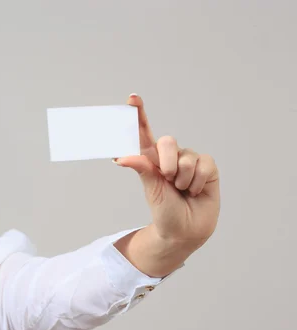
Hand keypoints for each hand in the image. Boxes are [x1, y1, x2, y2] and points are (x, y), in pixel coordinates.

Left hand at [114, 94, 219, 248]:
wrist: (185, 230)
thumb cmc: (165, 210)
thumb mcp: (151, 190)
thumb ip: (142, 169)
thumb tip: (122, 157)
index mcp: (151, 159)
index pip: (144, 133)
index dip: (139, 114)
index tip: (132, 98)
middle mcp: (171, 156)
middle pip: (168, 142)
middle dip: (166, 163)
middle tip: (168, 181)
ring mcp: (189, 160)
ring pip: (186, 158)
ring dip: (183, 179)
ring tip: (182, 191)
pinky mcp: (207, 167)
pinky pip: (203, 165)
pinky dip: (197, 182)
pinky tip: (196, 191)